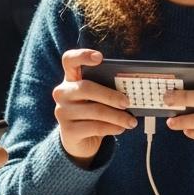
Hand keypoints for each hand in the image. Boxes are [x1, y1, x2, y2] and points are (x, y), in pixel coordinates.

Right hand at [52, 49, 136, 163]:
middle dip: (110, 95)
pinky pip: (95, 127)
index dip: (82, 55)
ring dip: (117, 116)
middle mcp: (62, 93)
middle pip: (85, 88)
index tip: (100, 57)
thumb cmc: (93, 112)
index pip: (69, 60)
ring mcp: (62, 112)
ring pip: (94, 111)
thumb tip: (130, 89)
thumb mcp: (98, 97)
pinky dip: (112, 127)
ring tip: (131, 121)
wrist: (79, 139)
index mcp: (71, 78)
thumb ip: (107, 89)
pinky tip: (121, 128)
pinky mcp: (68, 131)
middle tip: (127, 102)